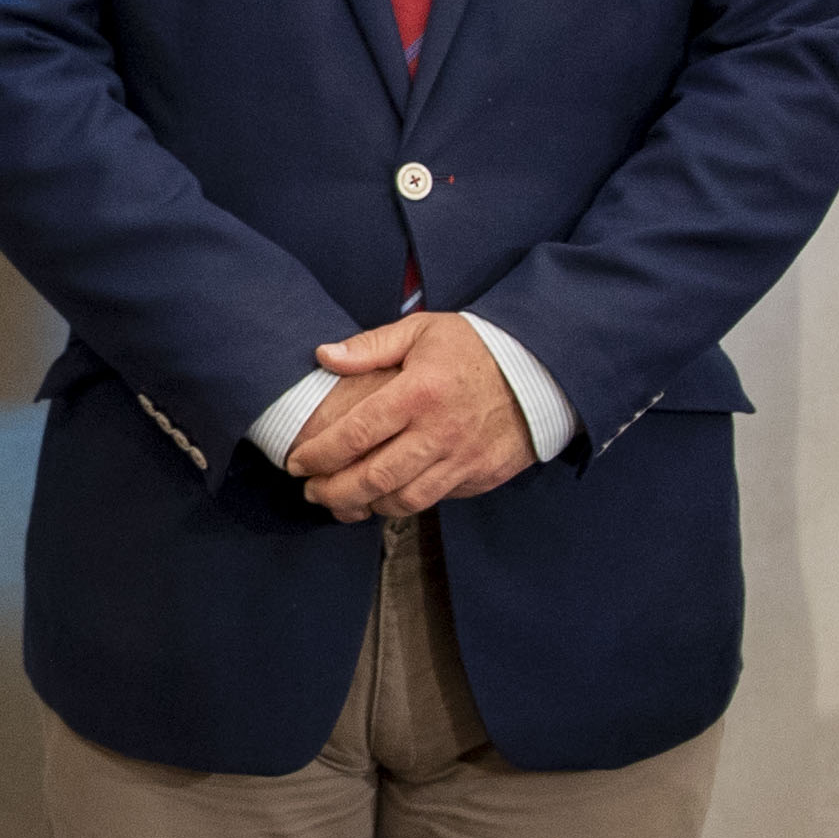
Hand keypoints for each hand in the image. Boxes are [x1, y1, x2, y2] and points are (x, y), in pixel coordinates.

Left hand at [284, 313, 532, 521]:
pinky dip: (402, 504)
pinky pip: (433, 500)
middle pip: (374, 478)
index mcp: (418, 393)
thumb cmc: (474, 347)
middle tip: (311, 492)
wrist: (541, 371)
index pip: (357, 434)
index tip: (297, 462)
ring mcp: (461, 459)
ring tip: (341, 501)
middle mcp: (438, 432)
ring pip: (402, 500)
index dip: (320, 454)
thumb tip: (324, 356)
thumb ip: (371, 346)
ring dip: (364, 506)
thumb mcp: (422, 331)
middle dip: (333, 492)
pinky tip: (382, 498)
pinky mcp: (479, 476)